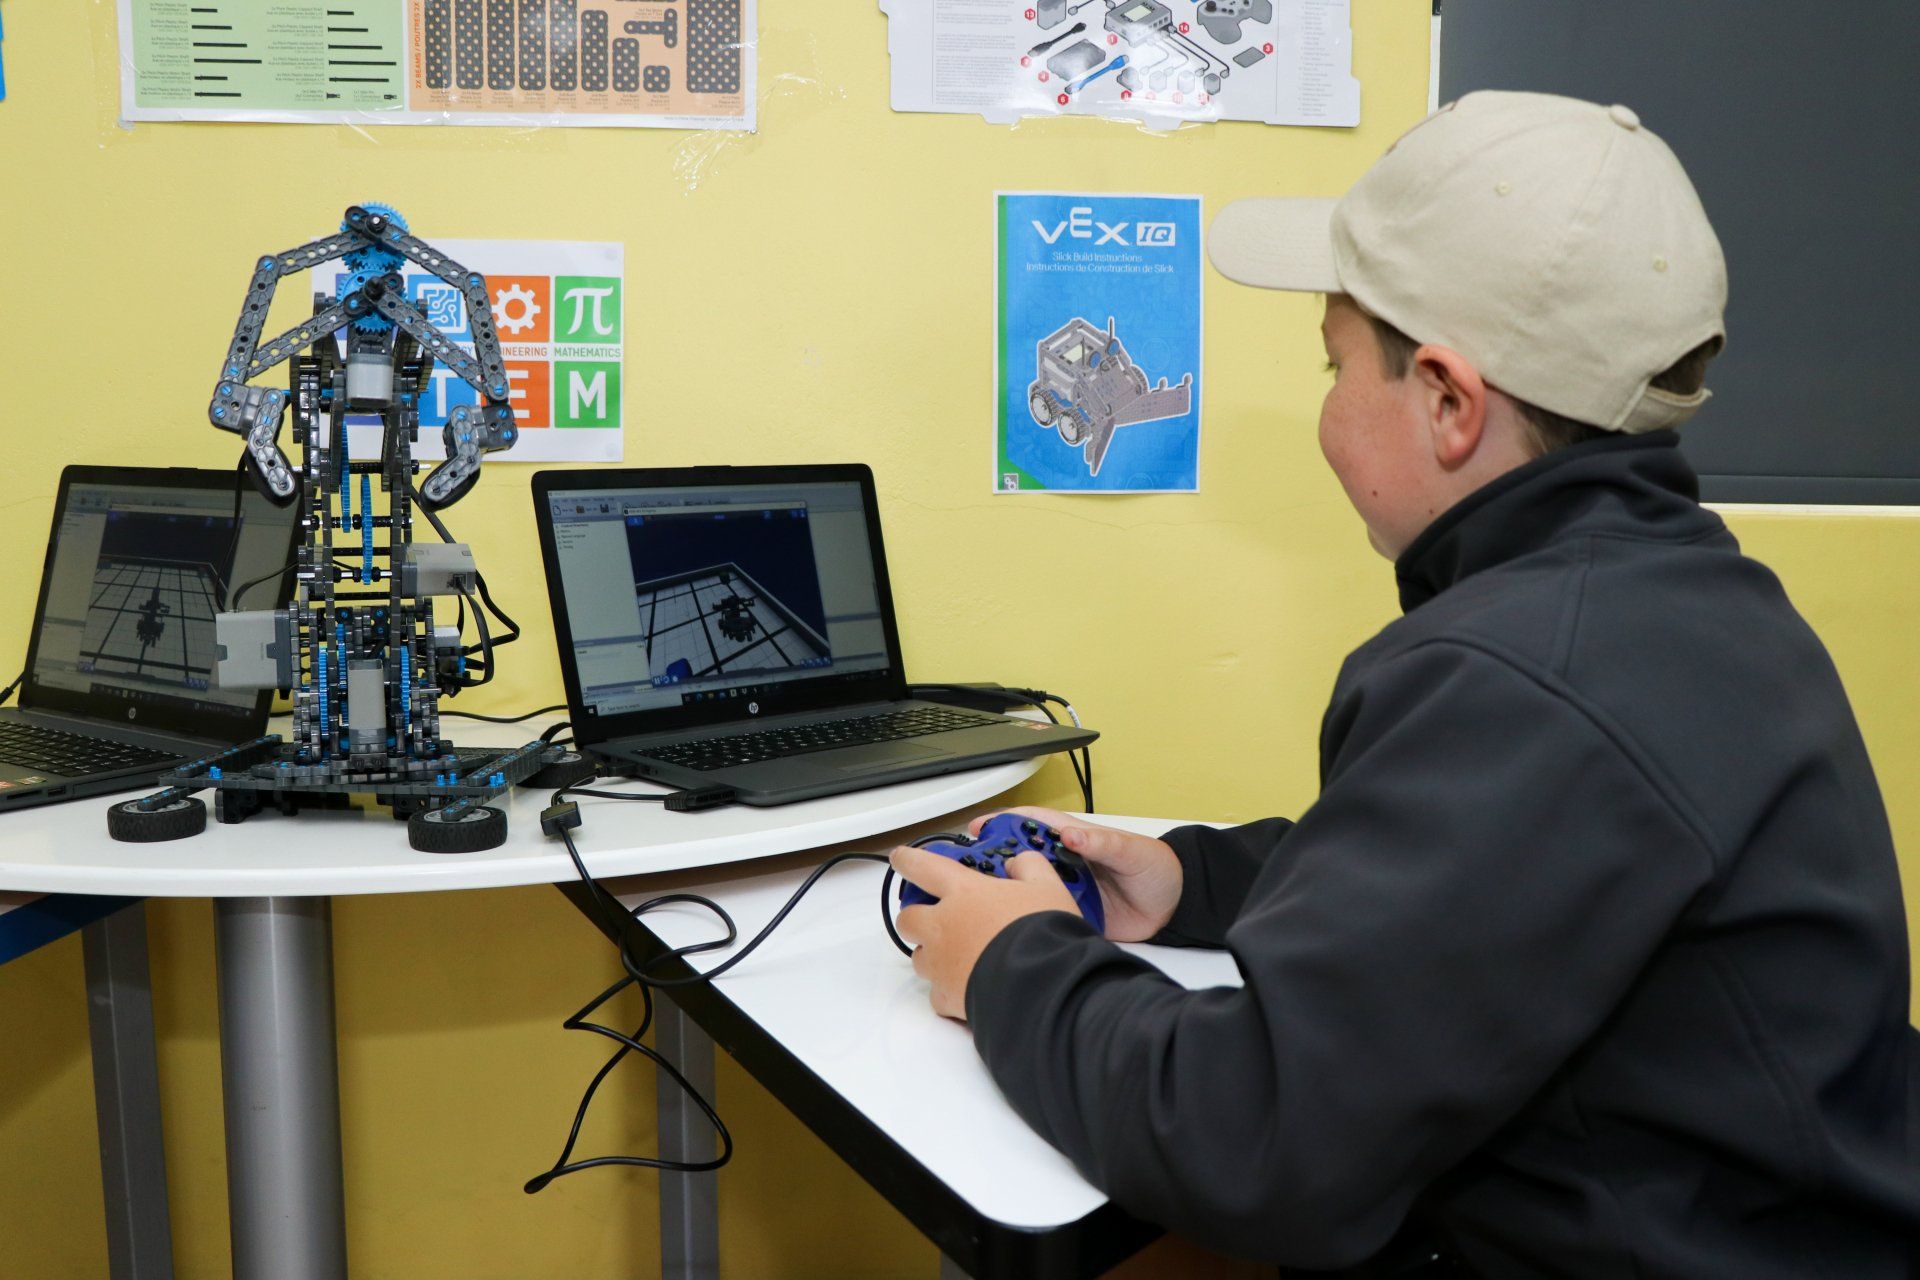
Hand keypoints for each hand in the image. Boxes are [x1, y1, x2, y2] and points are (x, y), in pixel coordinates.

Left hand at [891, 844, 1080, 1019]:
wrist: (1043, 985)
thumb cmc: (1042, 932)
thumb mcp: (1048, 888)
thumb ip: (1030, 868)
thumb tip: (1018, 862)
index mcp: (964, 893)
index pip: (924, 868)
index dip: (908, 860)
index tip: (900, 859)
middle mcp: (943, 926)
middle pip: (908, 919)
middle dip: (916, 917)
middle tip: (937, 919)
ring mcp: (941, 964)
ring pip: (918, 958)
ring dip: (932, 954)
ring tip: (958, 956)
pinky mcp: (946, 997)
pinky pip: (936, 993)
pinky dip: (948, 990)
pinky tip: (967, 987)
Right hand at [968, 807, 1182, 942]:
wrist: (1174, 908)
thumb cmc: (1155, 868)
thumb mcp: (1131, 850)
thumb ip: (1102, 842)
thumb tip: (1071, 834)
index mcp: (1074, 839)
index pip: (1031, 825)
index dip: (1003, 823)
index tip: (979, 829)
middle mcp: (1064, 865)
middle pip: (1020, 859)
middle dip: (994, 862)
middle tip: (971, 871)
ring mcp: (1065, 892)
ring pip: (1027, 890)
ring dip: (1007, 894)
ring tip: (984, 901)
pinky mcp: (1071, 916)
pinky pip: (1044, 917)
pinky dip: (1028, 921)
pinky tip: (1011, 927)